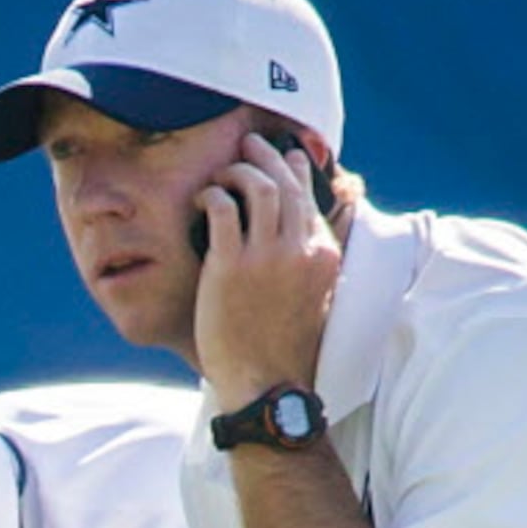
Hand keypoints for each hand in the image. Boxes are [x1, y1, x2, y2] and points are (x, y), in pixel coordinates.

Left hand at [194, 130, 341, 410]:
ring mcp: (265, 256)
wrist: (266, 383)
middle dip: (265, 155)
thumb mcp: (312, 297)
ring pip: (256, 187)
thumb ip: (308, 262)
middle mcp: (299, 249)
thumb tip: (298, 239)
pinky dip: (213, 195)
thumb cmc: (284, 346)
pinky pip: (223, 209)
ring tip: (223, 172)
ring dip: (238, 170)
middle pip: (285, 182)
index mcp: (323, 255)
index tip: (283, 157)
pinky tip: (204, 199)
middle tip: (249, 144)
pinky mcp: (230, 267)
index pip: (310, 196)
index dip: (295, 170)